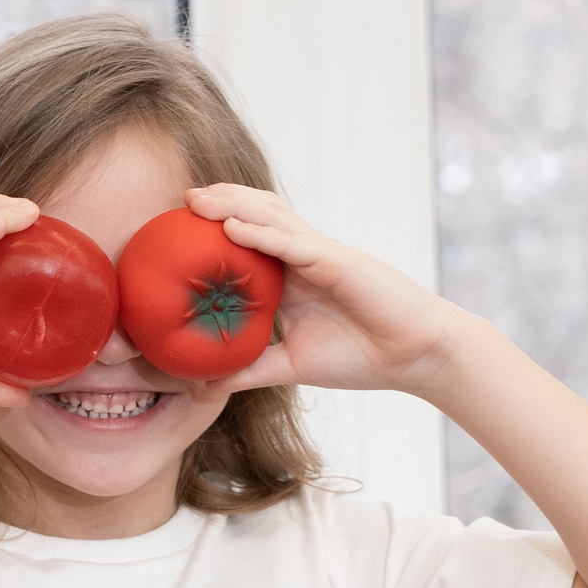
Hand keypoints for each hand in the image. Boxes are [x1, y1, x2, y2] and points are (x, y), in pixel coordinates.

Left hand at [184, 185, 456, 396]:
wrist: (414, 357)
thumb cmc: (360, 356)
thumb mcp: (290, 366)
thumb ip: (248, 371)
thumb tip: (201, 388)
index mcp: (290, 276)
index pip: (246, 240)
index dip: (213, 228)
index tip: (172, 228)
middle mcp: (301, 257)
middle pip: (254, 215)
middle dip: (217, 201)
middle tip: (178, 199)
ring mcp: (319, 254)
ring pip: (270, 217)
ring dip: (232, 204)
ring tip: (195, 201)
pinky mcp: (336, 261)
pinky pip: (293, 243)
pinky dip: (262, 233)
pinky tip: (234, 229)